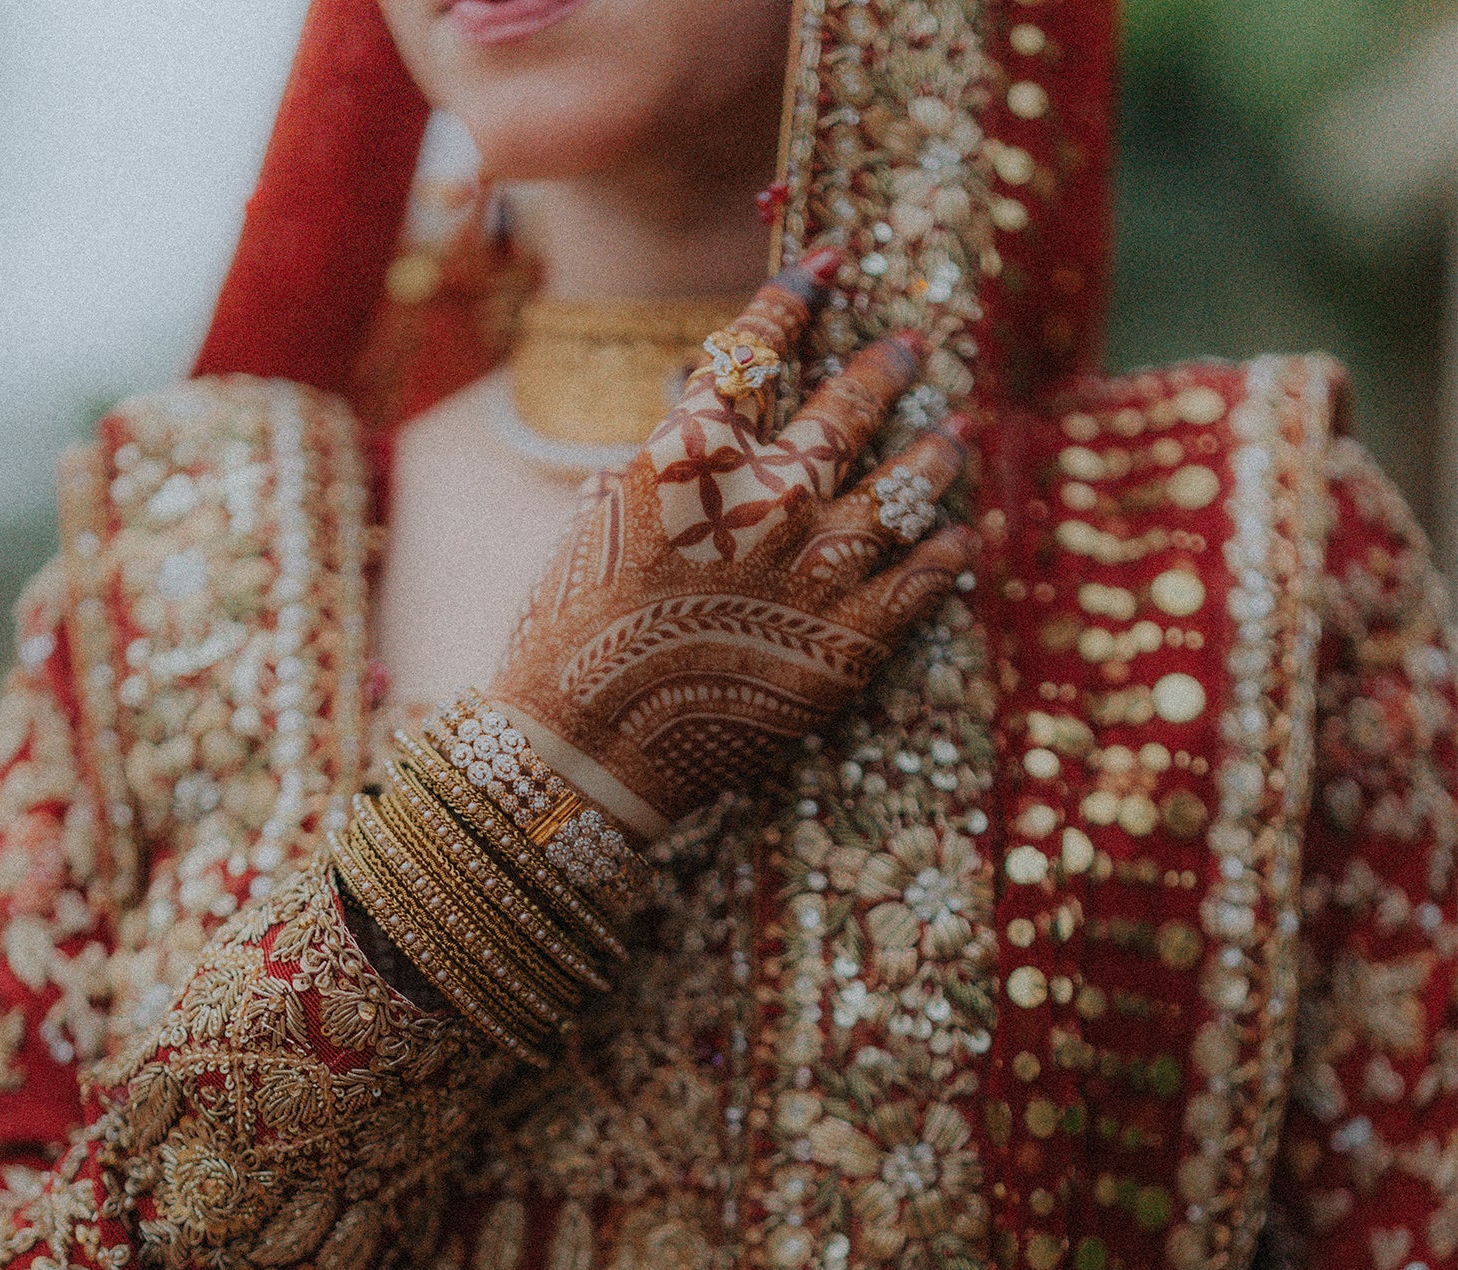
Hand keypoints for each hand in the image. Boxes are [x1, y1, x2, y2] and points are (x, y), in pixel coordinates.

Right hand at [486, 251, 973, 834]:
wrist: (587, 745)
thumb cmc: (567, 637)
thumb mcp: (594, 524)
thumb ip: (651, 470)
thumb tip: (670, 431)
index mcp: (694, 452)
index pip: (756, 348)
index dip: (796, 299)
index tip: (830, 265)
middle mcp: (769, 496)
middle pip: (846, 409)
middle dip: (884, 369)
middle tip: (911, 348)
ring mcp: (819, 570)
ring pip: (903, 488)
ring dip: (934, 454)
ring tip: (956, 432)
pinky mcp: (851, 642)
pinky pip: (919, 582)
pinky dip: (944, 554)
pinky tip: (961, 538)